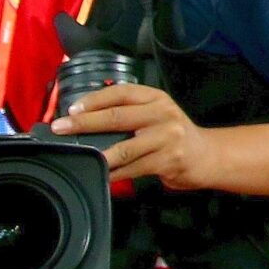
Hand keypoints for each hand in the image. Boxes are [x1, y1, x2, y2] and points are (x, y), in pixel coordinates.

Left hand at [56, 85, 229, 189]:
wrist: (207, 156)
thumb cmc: (175, 136)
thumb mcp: (157, 115)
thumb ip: (130, 114)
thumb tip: (86, 121)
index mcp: (156, 98)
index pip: (121, 93)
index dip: (94, 100)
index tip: (72, 109)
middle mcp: (163, 114)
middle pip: (117, 117)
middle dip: (85, 123)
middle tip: (61, 128)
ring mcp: (167, 137)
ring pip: (124, 147)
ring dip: (98, 154)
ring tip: (78, 156)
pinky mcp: (168, 160)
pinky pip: (133, 168)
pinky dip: (114, 173)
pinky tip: (101, 175)